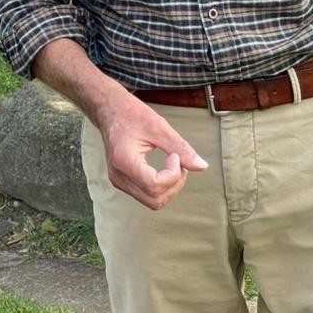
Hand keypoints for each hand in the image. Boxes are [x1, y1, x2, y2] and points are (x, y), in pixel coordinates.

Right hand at [98, 93, 206, 209]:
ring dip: (169, 187)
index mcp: (123, 161)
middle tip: (179, 161)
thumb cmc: (130, 114)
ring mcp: (119, 181)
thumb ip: (181, 147)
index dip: (173, 174)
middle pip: (155, 199)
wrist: (110, 110)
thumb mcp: (159, 126)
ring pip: (153, 201)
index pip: (154, 185)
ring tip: (173, 164)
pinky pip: (147, 195)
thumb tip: (202, 166)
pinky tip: (164, 169)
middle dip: (174, 184)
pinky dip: (161, 186)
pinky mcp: (123, 181)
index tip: (175, 155)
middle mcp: (119, 176)